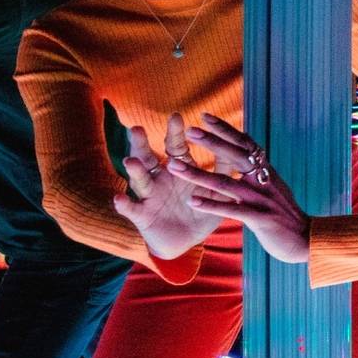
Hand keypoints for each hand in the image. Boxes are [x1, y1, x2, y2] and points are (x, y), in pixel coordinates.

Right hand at [111, 113, 219, 259]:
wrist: (188, 240)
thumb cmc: (201, 210)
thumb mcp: (214, 189)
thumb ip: (223, 168)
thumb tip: (239, 145)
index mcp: (177, 168)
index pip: (174, 146)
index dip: (174, 133)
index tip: (176, 116)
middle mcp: (159, 178)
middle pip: (148, 156)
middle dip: (141, 143)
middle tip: (137, 128)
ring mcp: (148, 196)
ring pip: (138, 180)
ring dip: (134, 171)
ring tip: (131, 161)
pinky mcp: (141, 215)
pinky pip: (130, 209)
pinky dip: (124, 204)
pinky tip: (119, 199)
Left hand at [168, 114, 311, 263]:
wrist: (308, 238)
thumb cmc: (287, 215)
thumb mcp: (275, 188)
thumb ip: (260, 173)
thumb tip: (251, 155)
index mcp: (266, 172)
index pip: (245, 144)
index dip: (226, 129)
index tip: (205, 116)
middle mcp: (263, 182)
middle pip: (235, 156)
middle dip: (211, 142)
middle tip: (189, 130)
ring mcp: (261, 200)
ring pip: (225, 184)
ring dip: (198, 175)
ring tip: (175, 167)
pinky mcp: (260, 219)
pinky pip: (231, 210)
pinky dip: (211, 205)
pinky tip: (192, 201)